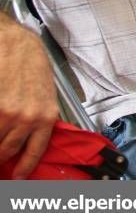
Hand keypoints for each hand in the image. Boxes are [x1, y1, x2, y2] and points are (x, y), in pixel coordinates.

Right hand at [0, 19, 58, 178]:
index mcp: (45, 116)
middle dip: (1, 155)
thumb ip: (39, 119)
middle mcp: (26, 118)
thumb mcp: (45, 94)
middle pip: (7, 151)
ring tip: (1, 128)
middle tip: (0, 155)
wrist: (16, 45)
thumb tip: (28, 140)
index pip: (35, 151)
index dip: (25, 167)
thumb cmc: (32, 65)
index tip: (18, 176)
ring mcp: (6, 113)